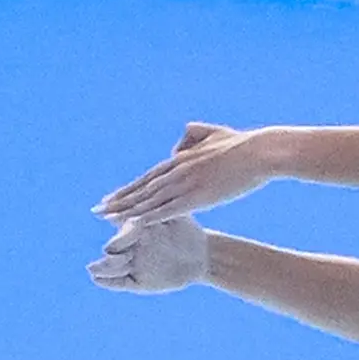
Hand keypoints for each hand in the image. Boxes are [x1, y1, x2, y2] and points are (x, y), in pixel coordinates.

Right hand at [88, 213, 211, 294]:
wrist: (201, 255)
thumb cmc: (187, 230)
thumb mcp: (174, 218)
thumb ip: (155, 214)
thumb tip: (138, 205)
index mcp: (136, 227)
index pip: (123, 228)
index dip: (121, 231)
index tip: (114, 225)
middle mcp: (131, 246)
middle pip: (114, 248)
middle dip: (112, 249)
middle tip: (110, 250)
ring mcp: (133, 264)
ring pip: (112, 266)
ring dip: (102, 267)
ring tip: (92, 269)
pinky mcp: (137, 282)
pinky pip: (119, 283)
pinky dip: (107, 282)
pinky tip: (97, 279)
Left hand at [96, 120, 281, 223]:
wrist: (261, 152)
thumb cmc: (243, 145)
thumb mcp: (214, 133)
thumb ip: (192, 137)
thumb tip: (175, 148)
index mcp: (182, 159)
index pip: (148, 177)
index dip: (129, 188)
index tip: (112, 196)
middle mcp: (178, 171)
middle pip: (141, 189)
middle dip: (118, 201)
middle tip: (97, 210)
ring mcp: (185, 184)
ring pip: (148, 200)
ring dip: (126, 211)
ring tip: (106, 219)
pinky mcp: (197, 197)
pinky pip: (166, 210)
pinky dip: (147, 218)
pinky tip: (133, 225)